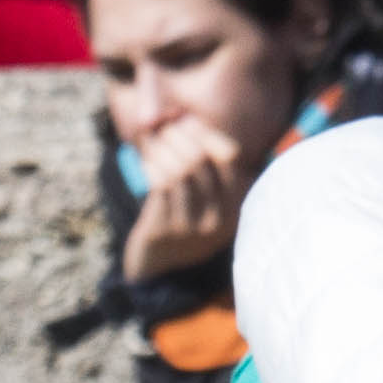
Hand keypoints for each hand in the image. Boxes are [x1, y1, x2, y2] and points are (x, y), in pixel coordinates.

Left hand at [119, 114, 248, 280]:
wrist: (160, 267)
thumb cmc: (183, 219)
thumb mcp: (205, 195)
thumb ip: (203, 160)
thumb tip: (182, 115)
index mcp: (236, 205)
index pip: (229, 156)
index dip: (206, 133)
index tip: (187, 121)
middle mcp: (219, 218)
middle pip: (200, 160)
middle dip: (178, 135)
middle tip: (162, 126)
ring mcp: (192, 227)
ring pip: (179, 171)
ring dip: (162, 147)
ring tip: (152, 138)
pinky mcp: (165, 231)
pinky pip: (159, 187)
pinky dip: (151, 165)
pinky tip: (146, 160)